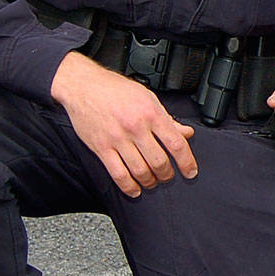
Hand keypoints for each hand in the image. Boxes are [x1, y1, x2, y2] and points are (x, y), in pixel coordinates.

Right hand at [50, 51, 197, 195]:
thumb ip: (167, 118)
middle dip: (167, 175)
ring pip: (140, 171)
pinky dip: (129, 186)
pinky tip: (134, 189)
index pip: (176, 143)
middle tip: (168, 176)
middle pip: (159, 161)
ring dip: (150, 181)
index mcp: (150, 114)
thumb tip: (185, 133)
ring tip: (152, 182)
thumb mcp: (147, 97)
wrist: (84, 86)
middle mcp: (135, 127)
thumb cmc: (114, 89)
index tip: (190, 171)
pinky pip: (118, 174)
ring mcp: (118, 139)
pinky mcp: (101, 148)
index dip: (186, 161)